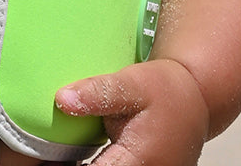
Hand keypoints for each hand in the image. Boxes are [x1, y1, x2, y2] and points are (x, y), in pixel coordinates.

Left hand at [55, 58, 209, 165]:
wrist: (194, 97)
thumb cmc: (165, 90)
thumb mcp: (132, 84)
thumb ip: (96, 93)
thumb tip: (61, 99)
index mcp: (135, 163)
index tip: (46, 158)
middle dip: (71, 165)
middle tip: (48, 155)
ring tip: (60, 155)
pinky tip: (75, 157)